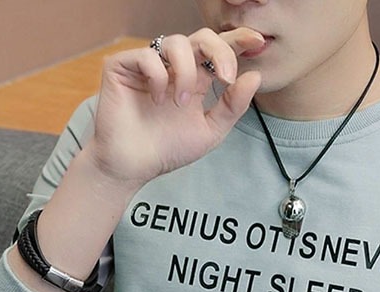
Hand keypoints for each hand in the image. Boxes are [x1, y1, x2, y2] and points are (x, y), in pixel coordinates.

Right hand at [88, 28, 264, 190]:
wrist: (132, 166)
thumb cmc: (167, 150)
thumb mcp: (210, 131)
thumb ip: (233, 106)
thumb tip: (255, 76)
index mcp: (195, 80)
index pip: (218, 52)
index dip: (237, 40)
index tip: (257, 41)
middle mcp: (172, 68)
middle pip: (201, 38)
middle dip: (219, 51)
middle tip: (226, 77)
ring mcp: (147, 65)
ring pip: (175, 42)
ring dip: (187, 72)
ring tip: (182, 102)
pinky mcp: (122, 66)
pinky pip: (147, 56)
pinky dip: (158, 77)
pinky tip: (156, 100)